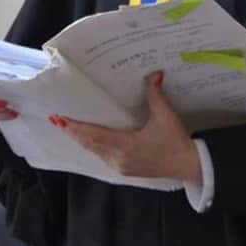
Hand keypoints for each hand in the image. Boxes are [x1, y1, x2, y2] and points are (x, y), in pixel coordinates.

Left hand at [50, 71, 200, 181]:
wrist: (187, 165)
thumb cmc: (176, 141)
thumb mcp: (165, 116)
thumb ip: (155, 95)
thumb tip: (154, 75)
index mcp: (126, 145)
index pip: (93, 135)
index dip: (76, 127)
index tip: (61, 119)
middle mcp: (119, 158)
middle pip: (89, 144)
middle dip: (73, 132)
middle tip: (58, 120)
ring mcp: (120, 166)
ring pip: (94, 152)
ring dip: (82, 140)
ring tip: (70, 128)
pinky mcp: (124, 171)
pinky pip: (102, 157)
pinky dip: (93, 147)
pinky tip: (89, 140)